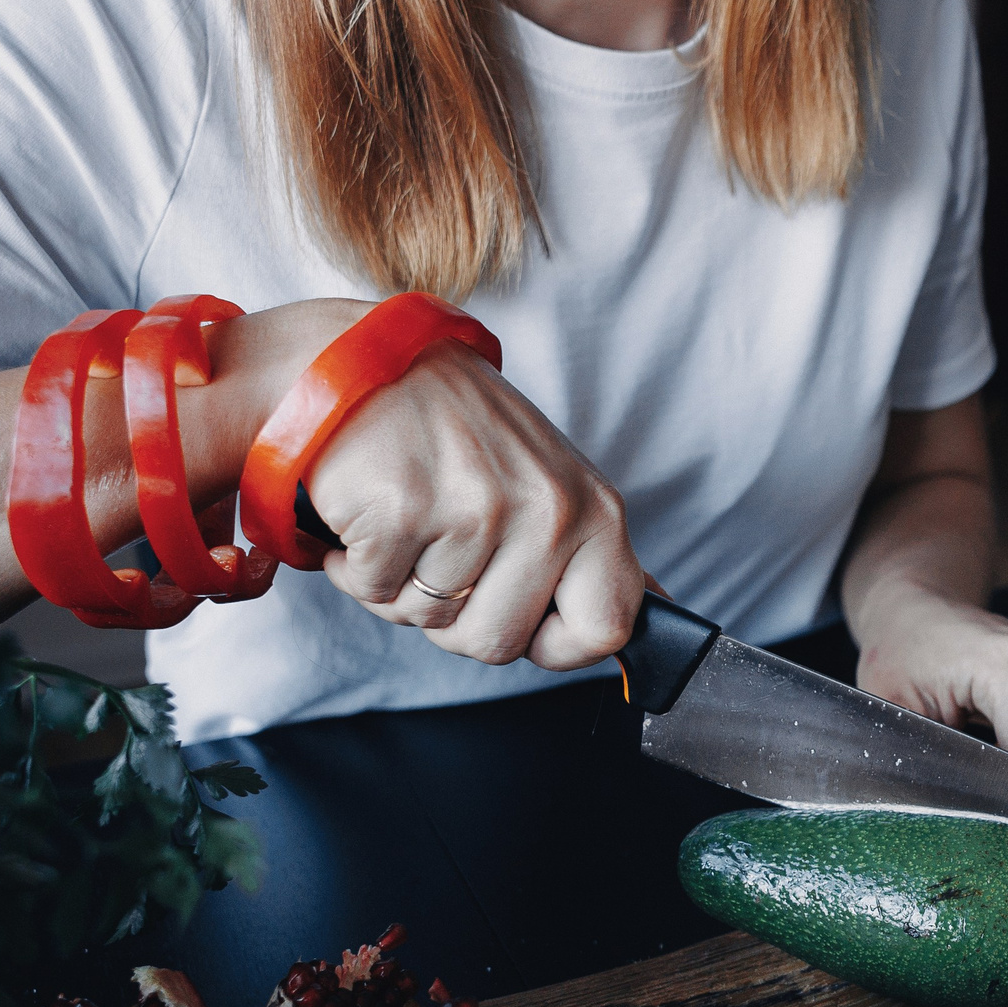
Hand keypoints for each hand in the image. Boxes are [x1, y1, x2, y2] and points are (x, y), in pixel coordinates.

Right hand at [211, 299, 642, 669]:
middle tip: (441, 547)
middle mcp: (547, 509)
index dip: (556, 645)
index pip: (607, 629)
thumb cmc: (458, 433)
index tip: (522, 615)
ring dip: (401, 586)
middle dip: (455, 617)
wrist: (362, 361)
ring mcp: (477, 509)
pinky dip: (355, 566)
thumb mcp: (550, 482)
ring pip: (430, 621)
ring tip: (407, 515)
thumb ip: (590, 554)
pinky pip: (374, 592)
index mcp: (593, 509)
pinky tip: (368, 512)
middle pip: (500, 643)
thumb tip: (652, 611)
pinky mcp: (404, 510)